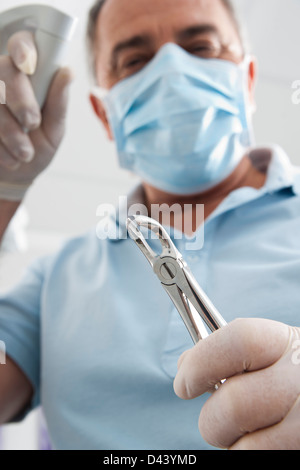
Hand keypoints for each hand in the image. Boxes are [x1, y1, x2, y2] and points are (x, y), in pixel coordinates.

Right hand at [0, 31, 72, 200]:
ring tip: (24, 153)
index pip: (22, 44)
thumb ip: (59, 103)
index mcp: (29, 75)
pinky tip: (7, 156)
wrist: (14, 174)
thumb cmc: (37, 146)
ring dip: (8, 130)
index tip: (27, 64)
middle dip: (20, 99)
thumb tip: (67, 72)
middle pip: (4, 70)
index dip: (23, 49)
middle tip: (31, 123)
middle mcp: (3, 79)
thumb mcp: (54, 130)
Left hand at [174, 318, 299, 449]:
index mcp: (287, 343)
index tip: (184, 383)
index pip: (240, 339)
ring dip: (231, 443)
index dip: (202, 362)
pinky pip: (260, 458)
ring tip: (241, 432)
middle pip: (236, 403)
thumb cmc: (291, 371)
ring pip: (246, 445)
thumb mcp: (271, 349)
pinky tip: (261, 440)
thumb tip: (186, 365)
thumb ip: (229, 351)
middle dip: (211, 419)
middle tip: (212, 418)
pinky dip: (248, 453)